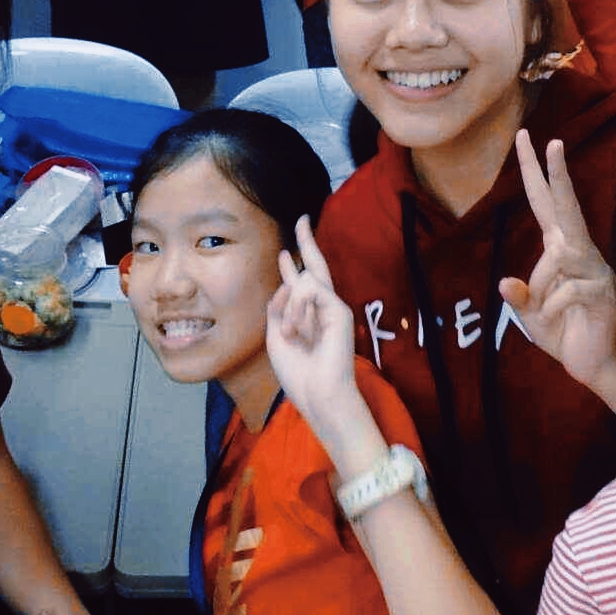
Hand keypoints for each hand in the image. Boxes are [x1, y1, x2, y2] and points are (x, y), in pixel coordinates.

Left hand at [266, 218, 374, 451]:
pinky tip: (297, 331)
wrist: (318, 395)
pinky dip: (298, 310)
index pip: (300, 284)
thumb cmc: (298, 373)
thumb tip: (286, 283)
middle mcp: (322, 309)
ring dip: (290, 307)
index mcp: (307, 317)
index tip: (286, 252)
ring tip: (290, 335)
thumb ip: (278, 308)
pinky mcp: (340, 311)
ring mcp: (333, 308)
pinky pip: (311, 291)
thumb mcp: (275, 336)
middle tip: (303, 219)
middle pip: (316, 267)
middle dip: (308, 241)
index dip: (291, 266)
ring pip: (304, 282)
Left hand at [497, 132, 615, 425]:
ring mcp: (595, 270)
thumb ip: (519, 299)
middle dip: (558, 173)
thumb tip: (505, 283)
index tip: (530, 137)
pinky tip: (560, 323)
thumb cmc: (565, 336)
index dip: (537, 173)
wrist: (594, 367)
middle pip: (567, 206)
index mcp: (562, 252)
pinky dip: (550, 310)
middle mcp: (581, 254)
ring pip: (557, 258)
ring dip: (541, 289)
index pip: (547, 204)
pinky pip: (563, 291)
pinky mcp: (601, 292)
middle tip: (552, 140)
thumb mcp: (531, 317)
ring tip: (547, 313)